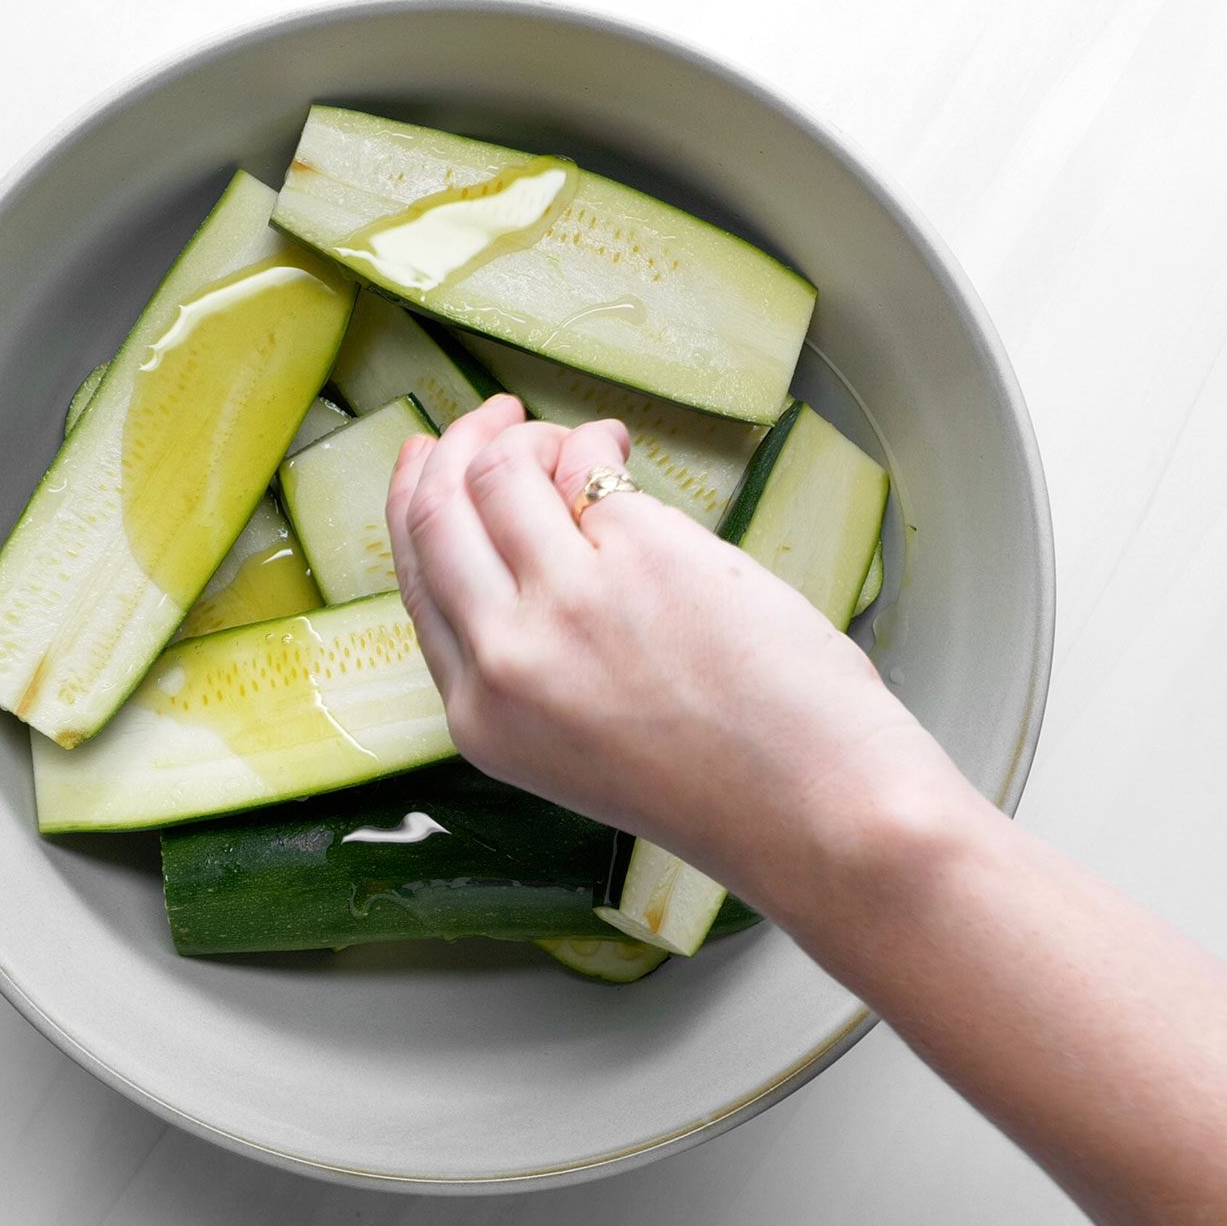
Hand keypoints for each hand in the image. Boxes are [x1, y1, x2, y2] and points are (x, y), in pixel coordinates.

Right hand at [386, 395, 984, 919]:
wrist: (814, 806)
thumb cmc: (720, 783)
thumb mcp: (571, 743)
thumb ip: (527, 658)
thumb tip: (523, 534)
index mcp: (482, 718)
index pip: (417, 580)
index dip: (412, 502)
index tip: (424, 460)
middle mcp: (505, 660)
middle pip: (436, 513)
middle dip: (453, 445)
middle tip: (487, 419)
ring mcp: (567, 602)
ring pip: (500, 474)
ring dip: (524, 434)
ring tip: (569, 437)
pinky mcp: (641, 551)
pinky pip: (590, 467)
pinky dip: (598, 444)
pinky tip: (623, 451)